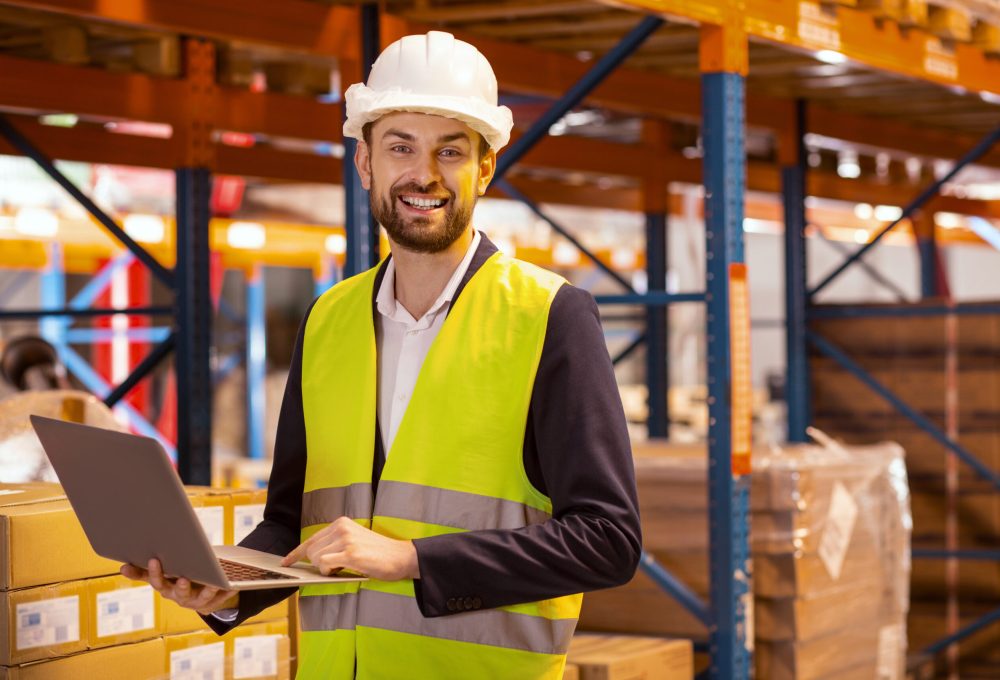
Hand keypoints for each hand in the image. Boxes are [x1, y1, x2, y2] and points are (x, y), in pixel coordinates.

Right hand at [121, 559, 239, 614]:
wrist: (199, 594)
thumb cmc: (177, 576)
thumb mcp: (162, 573)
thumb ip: (143, 571)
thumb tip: (121, 568)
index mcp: (166, 588)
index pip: (157, 581)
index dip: (154, 572)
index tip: (153, 559)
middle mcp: (179, 597)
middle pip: (178, 592)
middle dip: (180, 586)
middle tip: (182, 578)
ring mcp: (197, 601)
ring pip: (202, 598)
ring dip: (207, 591)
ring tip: (214, 583)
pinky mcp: (214, 602)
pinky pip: (222, 597)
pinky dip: (228, 591)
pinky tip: (234, 585)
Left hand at [281, 516, 419, 580]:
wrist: (402, 557)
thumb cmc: (378, 554)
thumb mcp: (354, 541)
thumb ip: (334, 545)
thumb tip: (312, 559)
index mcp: (341, 523)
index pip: (311, 539)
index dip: (297, 553)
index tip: (286, 562)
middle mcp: (341, 528)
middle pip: (311, 550)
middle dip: (318, 564)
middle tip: (337, 567)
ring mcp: (346, 539)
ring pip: (316, 559)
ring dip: (326, 569)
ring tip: (344, 567)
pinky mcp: (351, 553)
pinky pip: (325, 565)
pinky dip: (330, 571)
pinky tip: (342, 570)